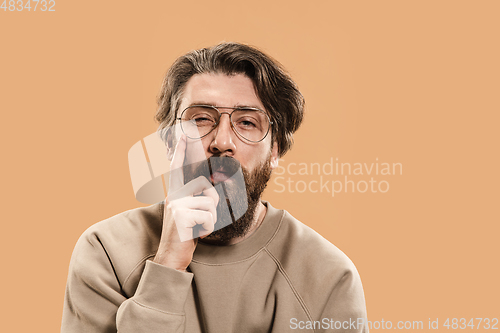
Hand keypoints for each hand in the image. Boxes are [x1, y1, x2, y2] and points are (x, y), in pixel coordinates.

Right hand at [153, 135, 218, 271]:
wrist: (171, 256)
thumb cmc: (185, 234)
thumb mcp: (190, 213)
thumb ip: (196, 198)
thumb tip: (210, 186)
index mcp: (176, 193)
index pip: (178, 167)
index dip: (182, 150)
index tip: (184, 133)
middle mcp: (174, 196)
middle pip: (207, 187)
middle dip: (212, 205)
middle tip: (201, 220)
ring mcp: (177, 206)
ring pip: (211, 204)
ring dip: (210, 220)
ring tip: (197, 228)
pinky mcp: (182, 217)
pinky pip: (209, 218)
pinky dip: (208, 229)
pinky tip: (195, 234)